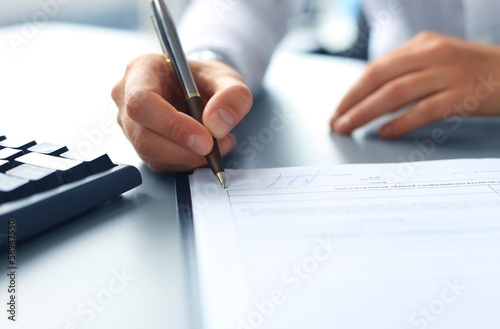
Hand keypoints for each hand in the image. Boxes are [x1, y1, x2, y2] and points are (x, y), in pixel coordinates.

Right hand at [112, 54, 251, 171]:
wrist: (201, 89)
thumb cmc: (205, 78)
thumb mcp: (227, 78)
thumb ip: (232, 95)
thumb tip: (218, 124)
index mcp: (141, 69)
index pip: (142, 101)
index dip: (172, 125)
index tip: (205, 139)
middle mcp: (126, 96)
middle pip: (143, 135)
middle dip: (184, 149)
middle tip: (215, 147)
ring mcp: (130, 123)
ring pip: (151, 154)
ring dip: (188, 157)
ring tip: (217, 146)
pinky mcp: (140, 144)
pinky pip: (159, 163)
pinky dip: (186, 163)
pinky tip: (203, 151)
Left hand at [331, 31, 499, 137]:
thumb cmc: (472, 72)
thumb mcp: (437, 62)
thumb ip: (407, 74)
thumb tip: (370, 101)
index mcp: (422, 45)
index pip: (376, 68)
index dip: (353, 91)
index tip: (338, 110)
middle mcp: (432, 54)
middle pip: (379, 77)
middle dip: (352, 101)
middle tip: (336, 122)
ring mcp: (448, 73)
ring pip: (396, 92)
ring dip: (367, 112)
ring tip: (349, 127)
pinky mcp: (464, 94)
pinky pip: (425, 109)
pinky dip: (401, 122)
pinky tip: (386, 133)